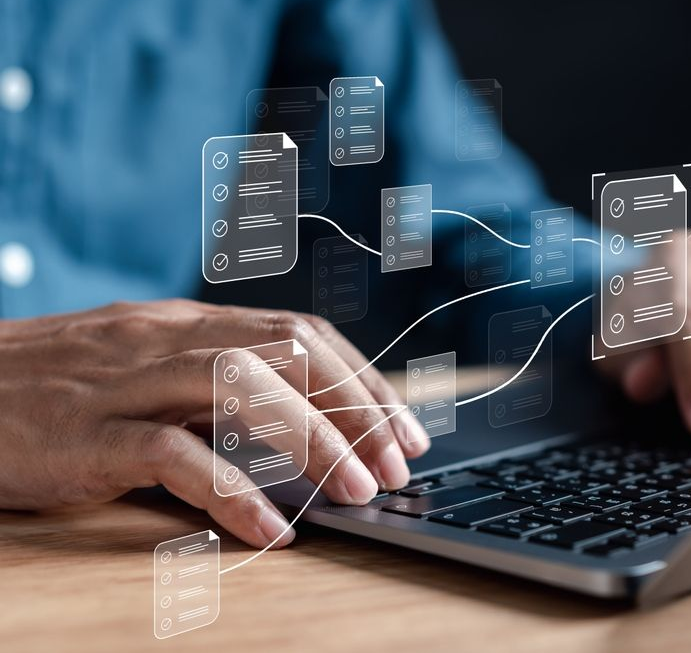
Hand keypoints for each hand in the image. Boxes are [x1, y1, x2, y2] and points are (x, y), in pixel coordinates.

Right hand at [0, 299, 427, 547]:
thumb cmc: (56, 389)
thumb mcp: (146, 369)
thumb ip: (215, 387)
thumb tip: (304, 429)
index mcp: (189, 323)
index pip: (301, 336)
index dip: (364, 381)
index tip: (405, 430)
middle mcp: (166, 338)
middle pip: (288, 353)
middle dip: (357, 409)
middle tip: (397, 466)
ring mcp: (125, 381)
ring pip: (242, 388)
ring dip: (313, 441)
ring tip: (358, 492)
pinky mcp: (86, 433)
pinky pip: (172, 457)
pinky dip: (231, 492)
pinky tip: (272, 531)